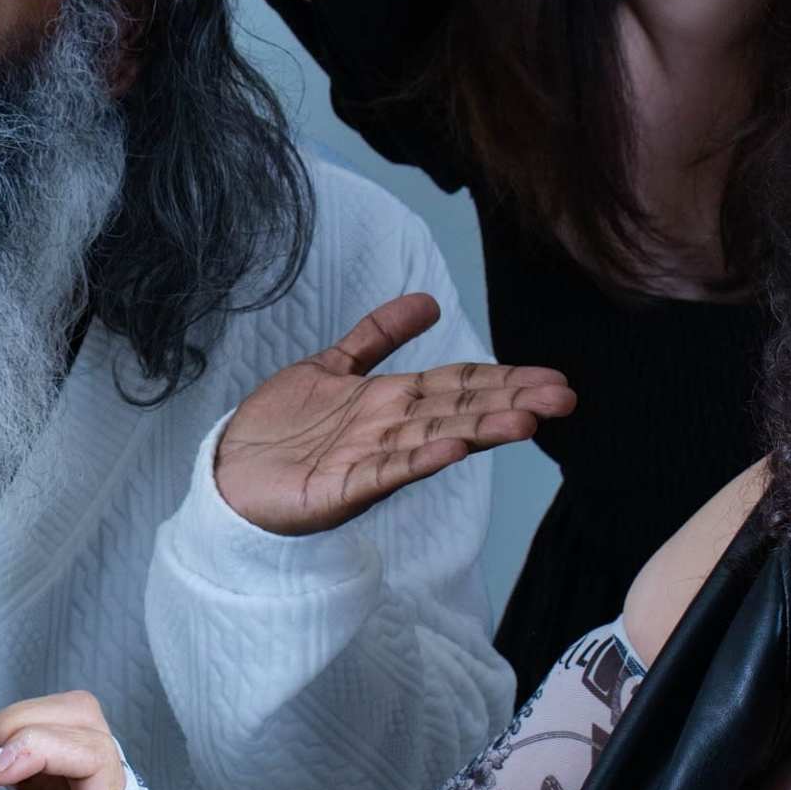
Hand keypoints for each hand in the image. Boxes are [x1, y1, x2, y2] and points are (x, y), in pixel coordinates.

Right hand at [0, 688, 137, 789]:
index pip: (91, 754)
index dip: (38, 747)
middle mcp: (109, 775)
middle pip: (71, 716)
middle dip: (10, 733)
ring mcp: (91, 761)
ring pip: (54, 710)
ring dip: (4, 729)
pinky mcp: (70, 759)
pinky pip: (38, 724)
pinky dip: (1, 738)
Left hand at [212, 294, 575, 536]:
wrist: (227, 473)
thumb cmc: (281, 427)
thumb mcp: (332, 367)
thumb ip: (378, 337)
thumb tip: (429, 300)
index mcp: (391, 403)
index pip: (459, 385)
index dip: (505, 380)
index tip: (554, 379)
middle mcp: (388, 431)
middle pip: (458, 410)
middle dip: (510, 402)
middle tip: (563, 398)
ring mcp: (368, 460)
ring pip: (433, 439)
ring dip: (479, 430)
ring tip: (525, 421)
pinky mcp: (339, 489)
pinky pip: (384, 472)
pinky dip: (417, 460)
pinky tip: (450, 448)